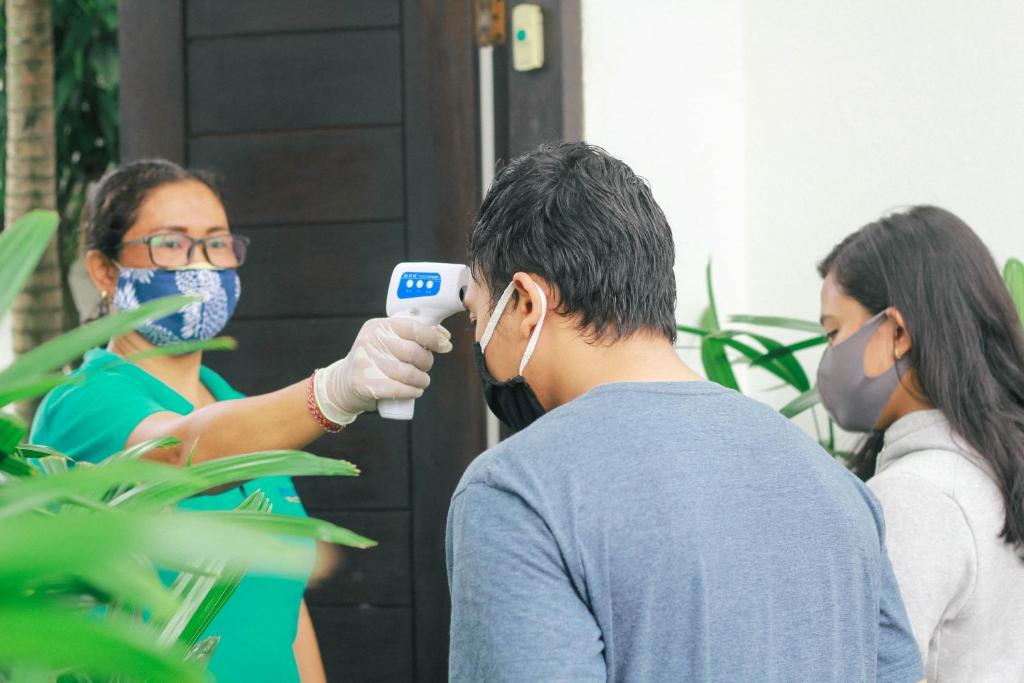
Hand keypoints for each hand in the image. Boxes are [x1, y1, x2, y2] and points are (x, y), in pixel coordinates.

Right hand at [313, 317, 452, 425]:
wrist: (343, 383)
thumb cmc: (375, 360)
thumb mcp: (387, 341)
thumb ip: (412, 335)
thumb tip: (445, 337)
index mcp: (377, 326)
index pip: (413, 327)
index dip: (433, 337)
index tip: (445, 345)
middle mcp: (369, 341)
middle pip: (413, 352)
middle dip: (427, 362)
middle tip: (425, 368)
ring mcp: (365, 362)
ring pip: (408, 373)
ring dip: (422, 380)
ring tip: (422, 382)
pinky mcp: (363, 384)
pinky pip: (398, 389)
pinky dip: (412, 392)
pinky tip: (416, 391)